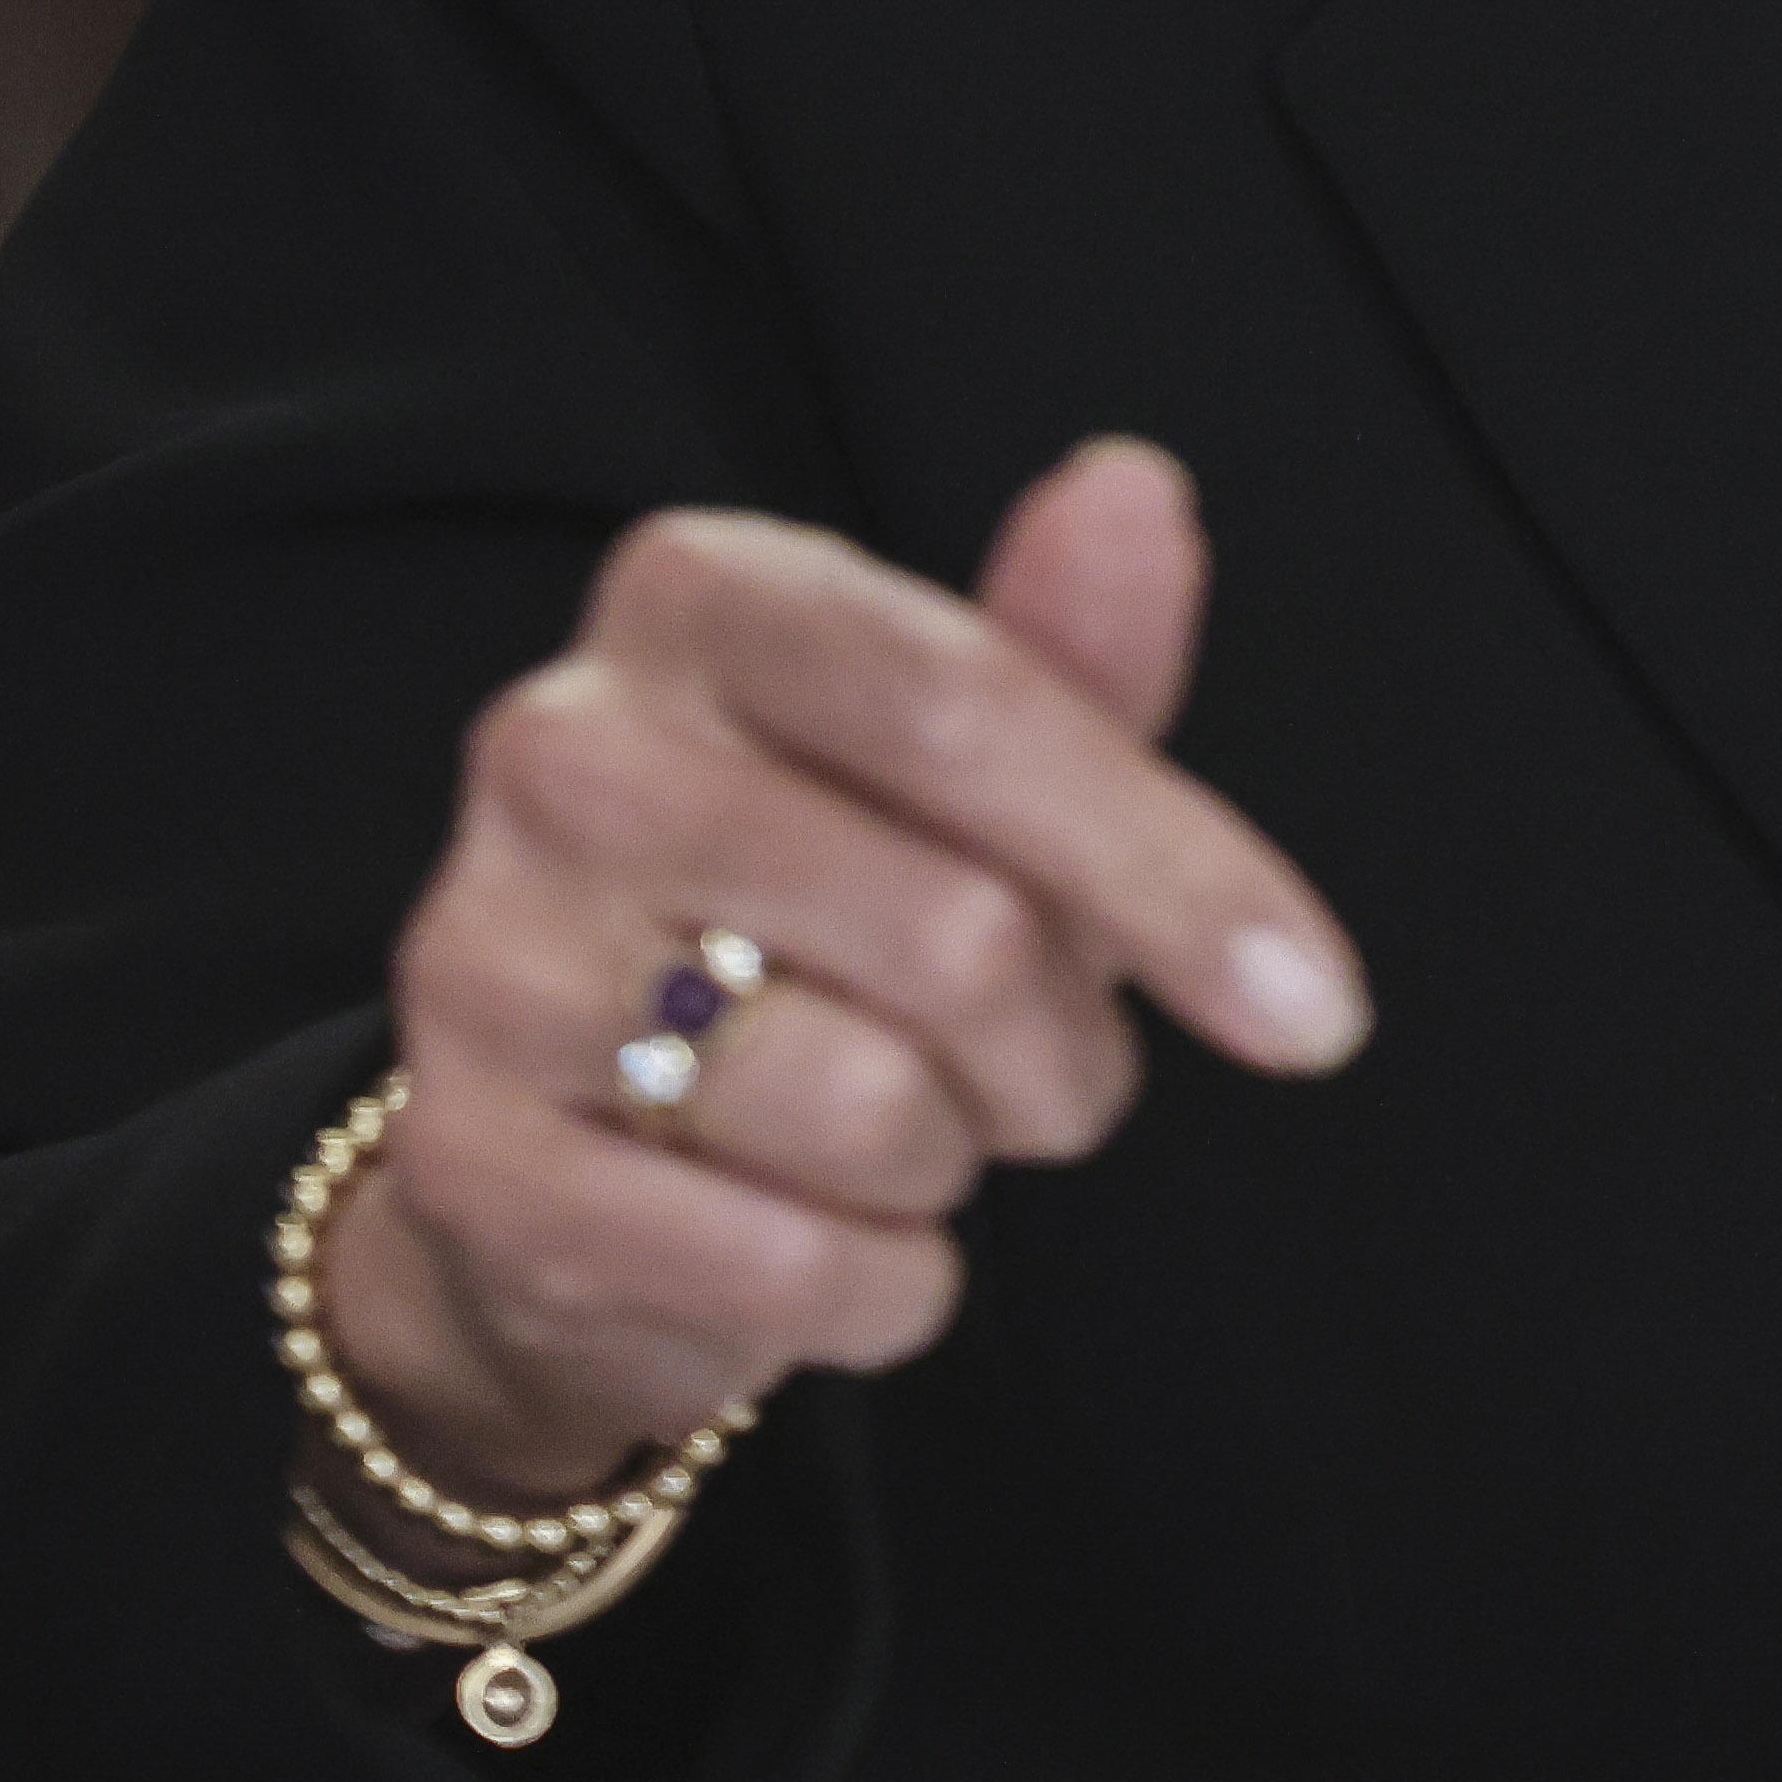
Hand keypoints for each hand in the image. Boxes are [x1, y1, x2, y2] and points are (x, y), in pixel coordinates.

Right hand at [317, 443, 1368, 1499]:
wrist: (581, 1157)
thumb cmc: (814, 919)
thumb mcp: (958, 774)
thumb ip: (1063, 654)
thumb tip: (1133, 490)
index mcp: (698, 598)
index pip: (971, 702)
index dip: (1173, 870)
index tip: (1315, 1011)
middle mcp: (562, 747)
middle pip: (957, 928)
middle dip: (1066, 1054)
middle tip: (1041, 1079)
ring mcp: (489, 952)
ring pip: (874, 1108)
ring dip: (954, 1167)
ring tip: (904, 1136)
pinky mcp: (466, 1161)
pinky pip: (780, 1266)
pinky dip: (871, 1292)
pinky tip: (830, 1243)